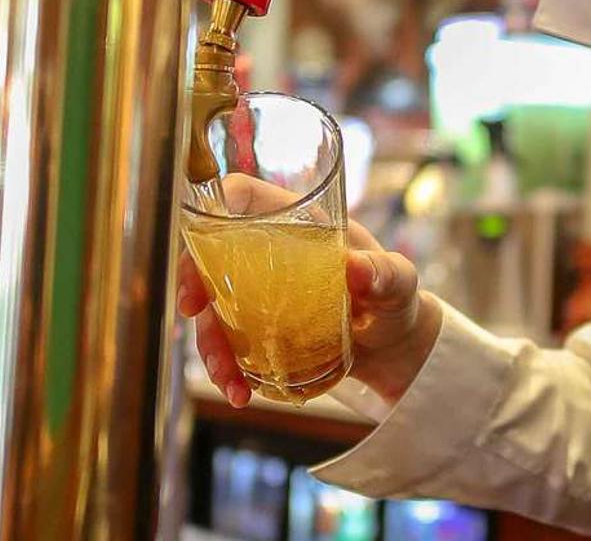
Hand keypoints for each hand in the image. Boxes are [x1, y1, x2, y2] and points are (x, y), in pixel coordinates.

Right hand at [176, 177, 442, 407]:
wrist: (396, 350)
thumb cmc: (396, 301)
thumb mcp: (399, 284)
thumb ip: (385, 273)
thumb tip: (357, 269)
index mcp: (298, 225)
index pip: (241, 197)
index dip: (211, 210)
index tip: (200, 243)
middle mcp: (271, 256)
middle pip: (212, 256)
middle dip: (192, 283)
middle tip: (192, 314)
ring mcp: (260, 295)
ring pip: (214, 309)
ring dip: (210, 344)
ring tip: (230, 381)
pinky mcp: (260, 332)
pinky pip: (230, 345)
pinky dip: (228, 369)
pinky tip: (240, 393)